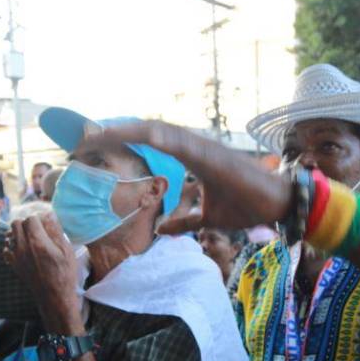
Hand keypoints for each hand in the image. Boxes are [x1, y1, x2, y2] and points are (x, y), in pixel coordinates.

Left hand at [7, 214, 81, 332]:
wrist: (54, 296)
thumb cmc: (64, 274)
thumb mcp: (66, 250)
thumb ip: (56, 230)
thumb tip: (49, 215)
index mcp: (37, 241)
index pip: (30, 218)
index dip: (39, 218)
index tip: (46, 223)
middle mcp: (22, 247)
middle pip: (16, 223)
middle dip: (26, 223)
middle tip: (38, 229)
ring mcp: (16, 257)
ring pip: (9, 235)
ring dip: (18, 233)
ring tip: (30, 238)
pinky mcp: (14, 265)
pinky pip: (6, 249)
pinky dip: (12, 246)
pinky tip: (23, 250)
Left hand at [81, 121, 292, 234]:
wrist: (278, 204)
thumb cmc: (248, 206)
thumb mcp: (208, 219)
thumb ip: (184, 222)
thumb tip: (162, 231)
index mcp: (190, 156)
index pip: (149, 142)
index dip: (122, 141)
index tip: (94, 147)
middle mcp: (192, 145)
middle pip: (145, 131)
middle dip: (113, 133)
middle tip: (81, 138)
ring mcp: (201, 145)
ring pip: (155, 130)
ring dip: (125, 130)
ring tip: (94, 134)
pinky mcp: (209, 153)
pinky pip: (176, 140)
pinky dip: (152, 135)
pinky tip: (133, 133)